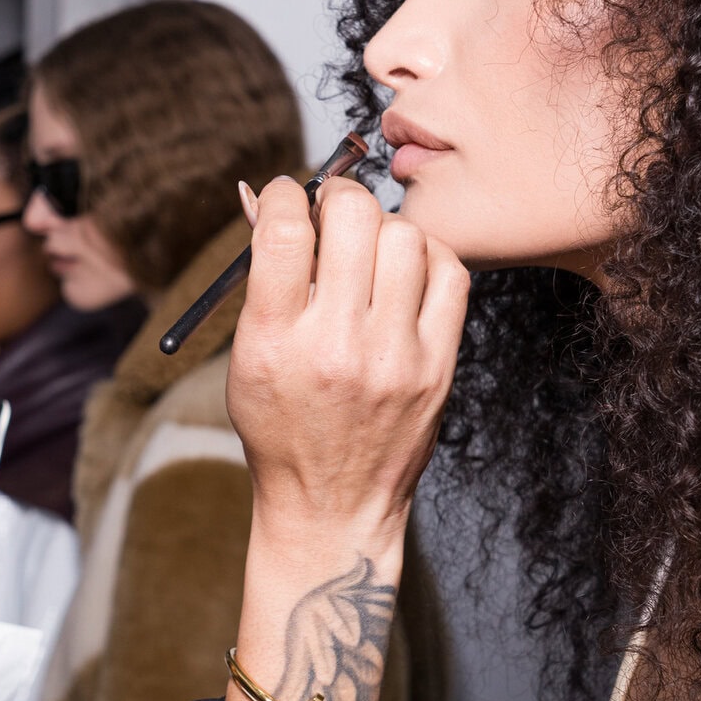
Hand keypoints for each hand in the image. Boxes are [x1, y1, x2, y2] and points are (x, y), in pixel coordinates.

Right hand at [216, 175, 465, 700]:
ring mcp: (394, 356)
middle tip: (332, 213)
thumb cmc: (281, 426)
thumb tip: (263, 198)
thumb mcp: (249, 354)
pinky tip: (407, 270)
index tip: (287, 199)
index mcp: (275, 339)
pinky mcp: (437, 366)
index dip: (285, 193)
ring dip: (384, 226)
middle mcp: (335, 344)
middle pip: (351, 217)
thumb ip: (261, 277)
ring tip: (369, 248)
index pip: (283, 228)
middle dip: (338, 198)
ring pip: (405, 237)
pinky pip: (450, 273)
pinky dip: (428, 256)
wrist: (331, 507)